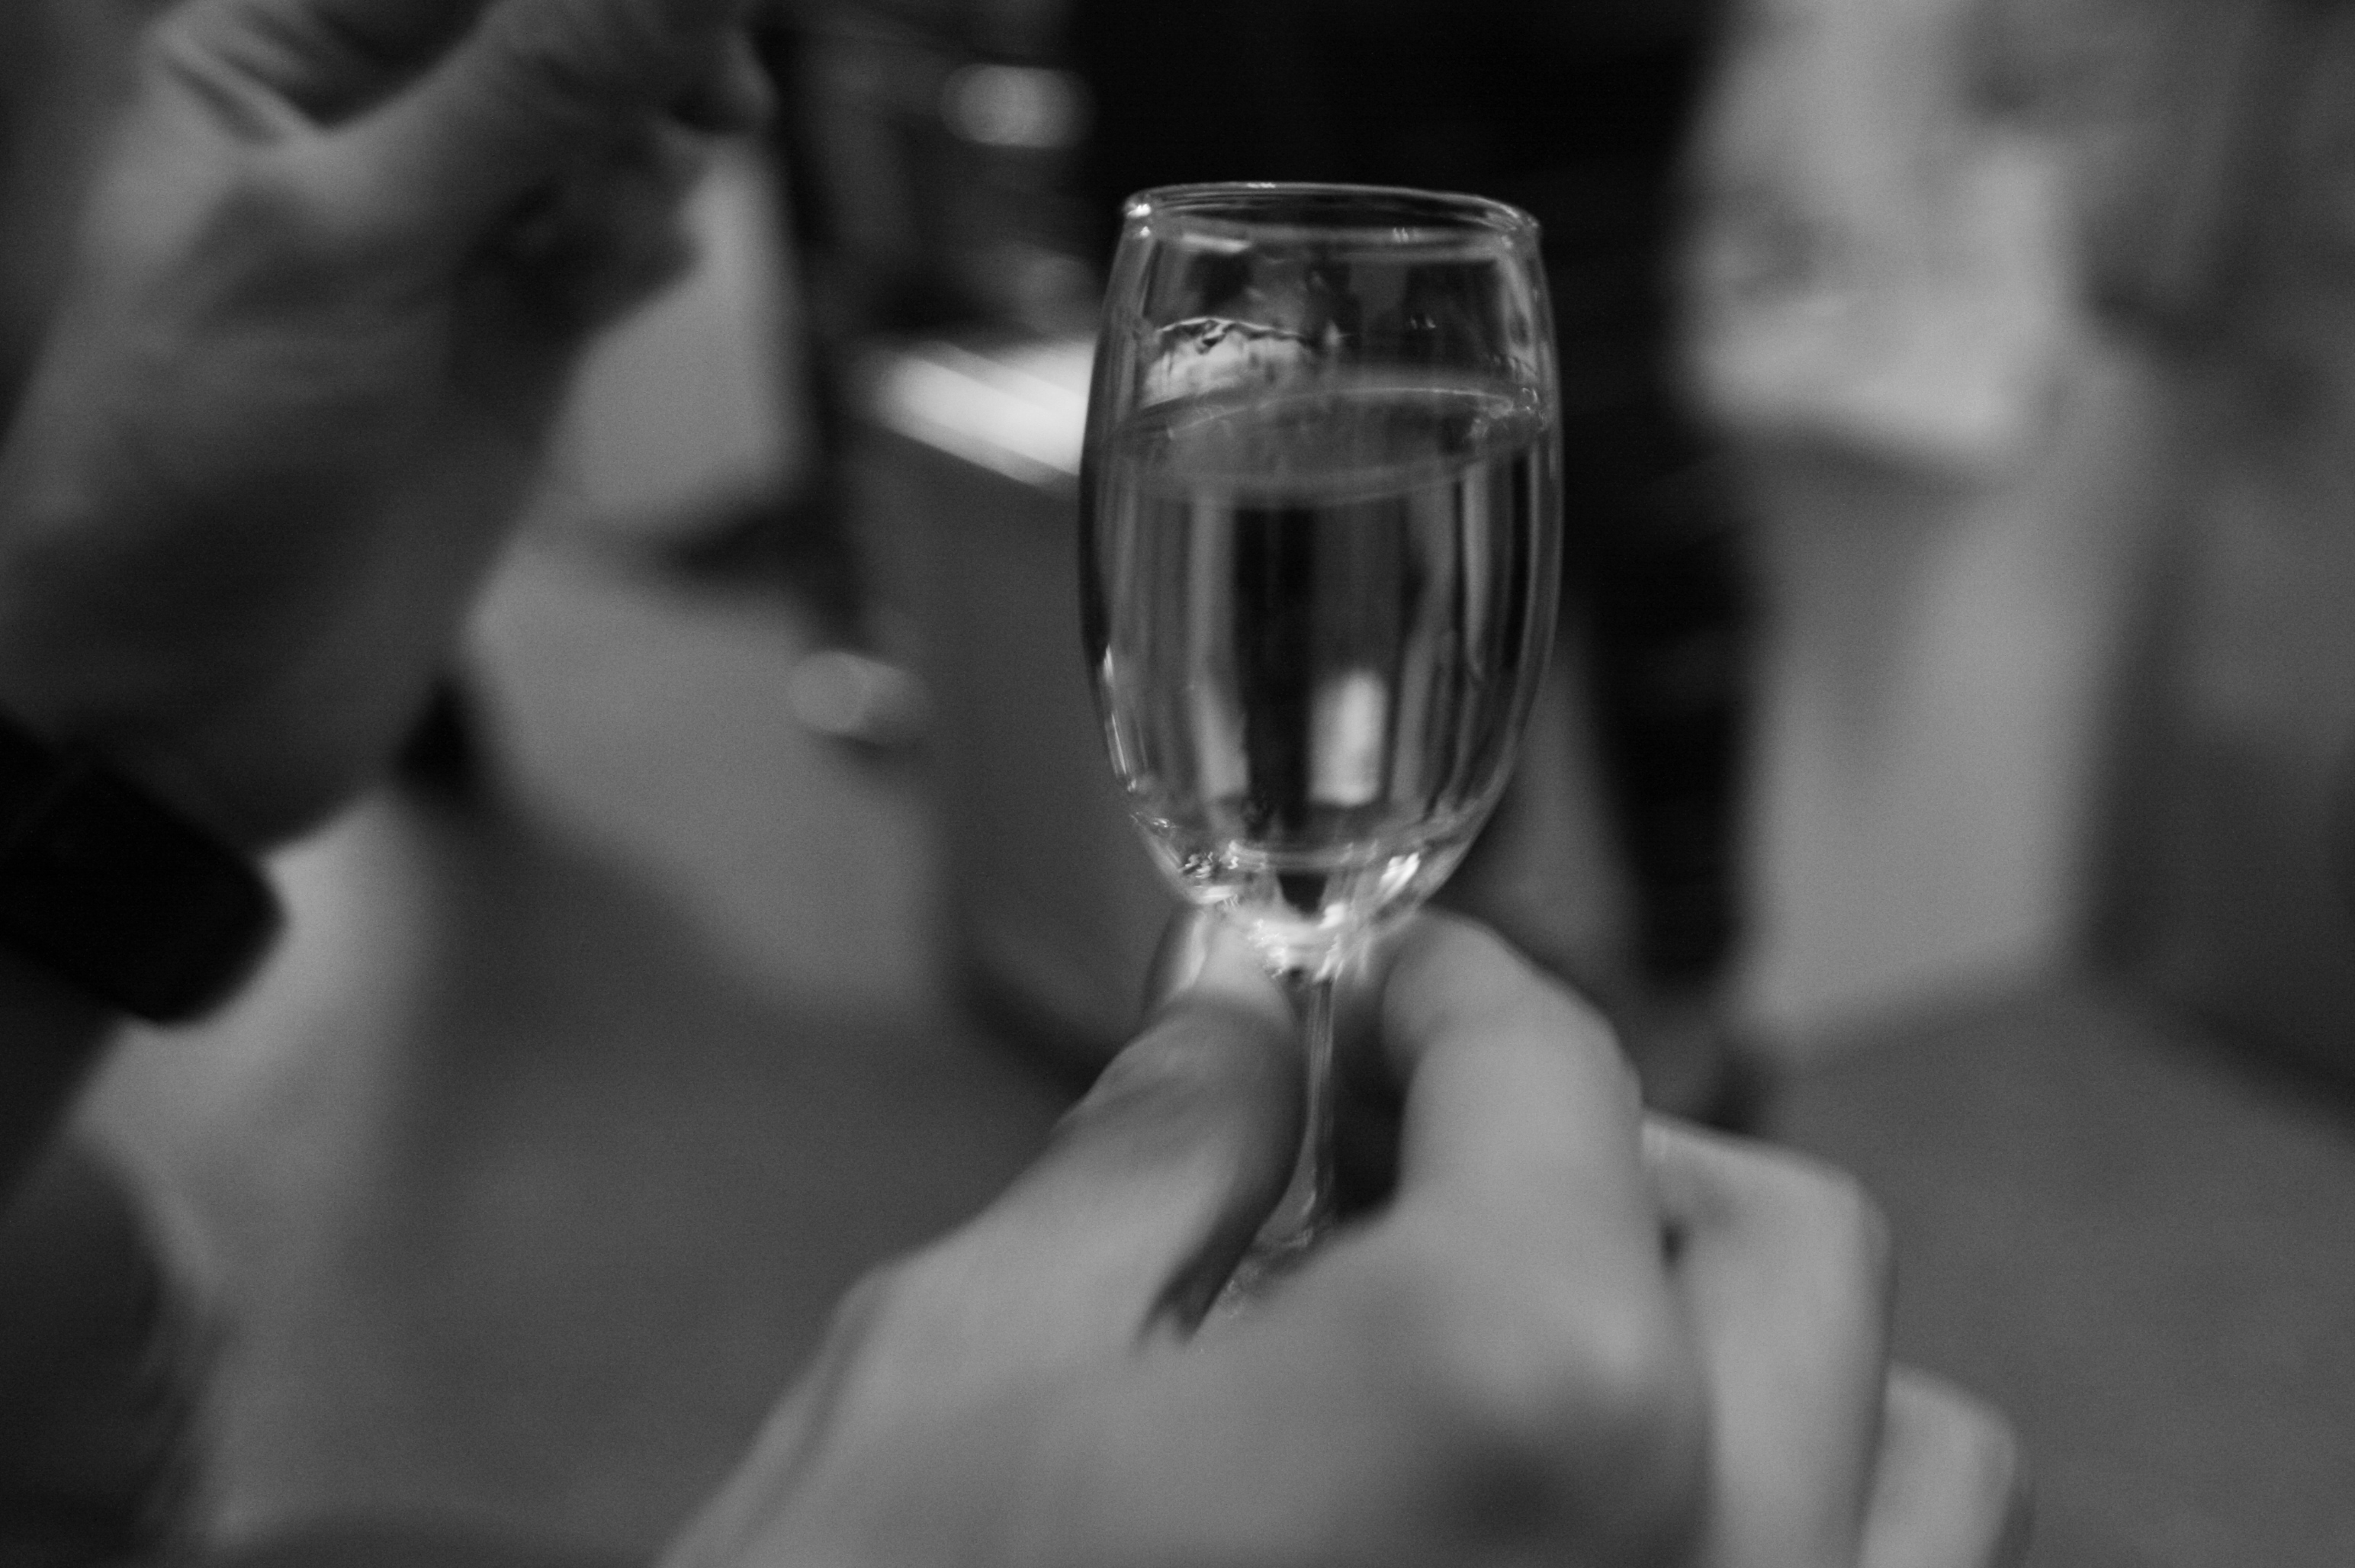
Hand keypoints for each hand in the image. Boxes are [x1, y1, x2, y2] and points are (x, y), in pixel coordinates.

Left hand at [0, 0, 766, 848]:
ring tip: (589, 252)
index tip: (702, 19)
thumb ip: (534, 89)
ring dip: (641, 164)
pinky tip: (630, 280)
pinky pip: (626, 240)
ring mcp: (456, 239)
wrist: (185, 704)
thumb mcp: (353, 240)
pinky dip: (646, 247)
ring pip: (612, 125)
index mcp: (274, 54)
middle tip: (708, 110)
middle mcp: (371, 129)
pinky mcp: (518, 339)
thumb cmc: (187, 461)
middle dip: (638, 58)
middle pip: (560, 29)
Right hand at [662, 913, 2024, 1566]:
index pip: (1554, 1079)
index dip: (1450, 990)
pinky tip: (1600, 1518)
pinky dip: (1798, 1527)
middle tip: (1417, 1150)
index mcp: (1517, 1398)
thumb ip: (1151, 1153)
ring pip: (1913, 1454)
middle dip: (1596, 1149)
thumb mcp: (962, 1368)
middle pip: (1778, 1238)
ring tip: (1541, 1337)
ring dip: (1752, 1346)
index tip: (1381, 985)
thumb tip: (1234, 1014)